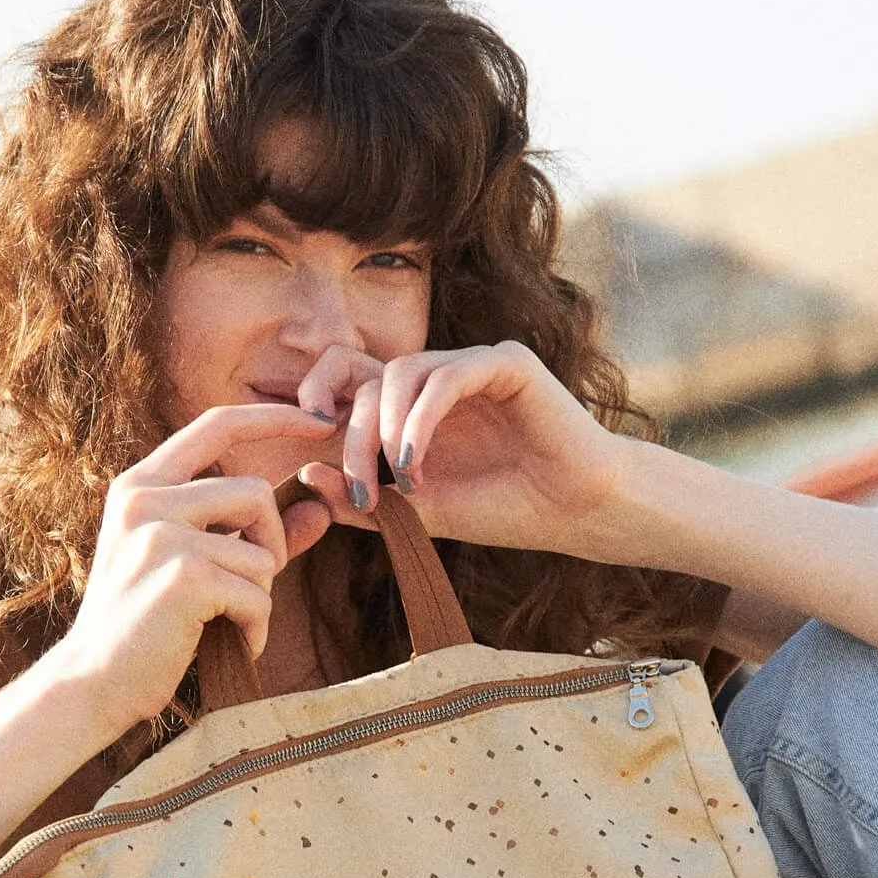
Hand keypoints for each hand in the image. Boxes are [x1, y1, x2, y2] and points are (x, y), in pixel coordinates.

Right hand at [46, 408, 331, 733]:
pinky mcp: (182, 576)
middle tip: (248, 589)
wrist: (92, 684)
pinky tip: (230, 643)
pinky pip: (257, 595)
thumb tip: (320, 507)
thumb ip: (252, 535)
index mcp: (140, 484)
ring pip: (262, 552)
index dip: (274, 417)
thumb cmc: (144, 627)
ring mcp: (160, 535)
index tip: (319, 420)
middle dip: (271, 544)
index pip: (217, 425)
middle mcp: (144, 498)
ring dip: (260, 596)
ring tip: (227, 622)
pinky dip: (254, 628)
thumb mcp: (192, 566)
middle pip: (255, 492)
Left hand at [293, 341, 639, 556]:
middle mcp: (438, 379)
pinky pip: (448, 376)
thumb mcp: (419, 515)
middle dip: (353, 436)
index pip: (347, 378)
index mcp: (413, 407)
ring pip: (402, 371)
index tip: (305, 438)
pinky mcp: (506, 362)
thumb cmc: (504, 511)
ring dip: (387, 427)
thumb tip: (302, 475)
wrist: (575, 513)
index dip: (315, 393)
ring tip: (400, 476)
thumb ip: (363, 499)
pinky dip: (422, 418)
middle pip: (367, 380)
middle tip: (360, 488)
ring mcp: (471, 365)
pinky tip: (416, 460)